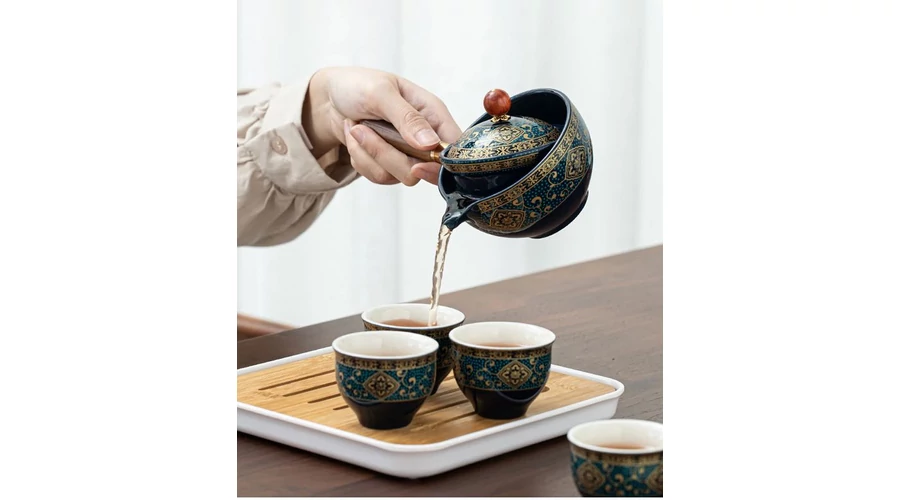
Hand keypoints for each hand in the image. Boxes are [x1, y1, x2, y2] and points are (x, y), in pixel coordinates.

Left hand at [302, 66, 460, 185]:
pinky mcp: (389, 165)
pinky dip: (361, 159)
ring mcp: (408, 153)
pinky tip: (356, 138)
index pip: (454, 147)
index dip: (443, 163)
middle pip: (424, 168)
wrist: (328, 99)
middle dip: (389, 155)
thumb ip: (407, 118)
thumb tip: (430, 144)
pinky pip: (380, 176)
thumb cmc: (357, 86)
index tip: (418, 164)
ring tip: (357, 129)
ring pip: (399, 176)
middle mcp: (425, 136)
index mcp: (432, 113)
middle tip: (365, 130)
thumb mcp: (380, 93)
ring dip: (369, 154)